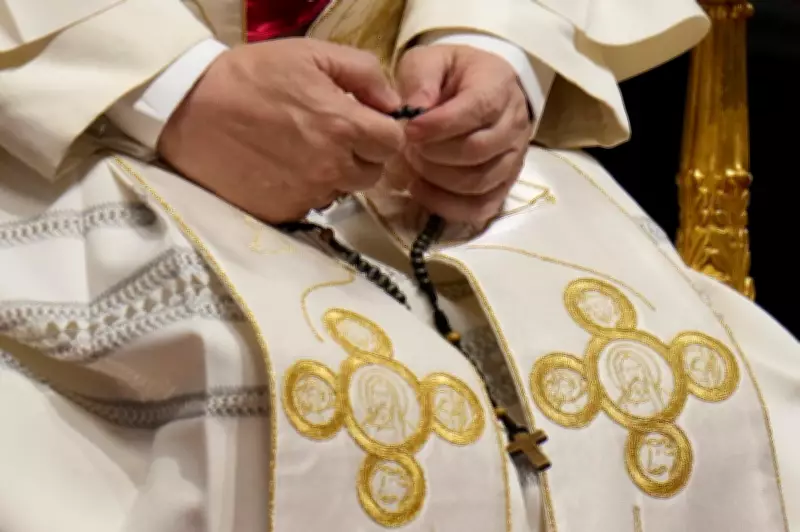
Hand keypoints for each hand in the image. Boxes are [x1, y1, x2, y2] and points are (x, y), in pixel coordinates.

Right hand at [159, 38, 403, 222]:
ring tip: (304, 150)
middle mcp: (332, 167)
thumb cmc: (252, 75)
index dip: (383, 132)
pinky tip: (283, 167)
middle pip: (372, 173)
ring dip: (335, 174)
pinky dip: (305, 189)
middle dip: (362, 155)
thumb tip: (394, 102)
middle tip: (333, 136)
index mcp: (344, 126)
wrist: (189, 109)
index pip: (392, 144)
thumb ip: (364, 72)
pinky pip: (312, 204)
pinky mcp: (284, 211)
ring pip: (343, 191)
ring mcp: (308, 193)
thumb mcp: (311, 54)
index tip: (364, 123)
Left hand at [392, 44, 531, 223]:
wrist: (476, 89)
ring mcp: (512, 159)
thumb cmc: (449, 75)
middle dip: (433, 153)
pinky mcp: (503, 186)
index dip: (440, 125)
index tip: (409, 130)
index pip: (477, 110)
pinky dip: (445, 205)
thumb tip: (414, 109)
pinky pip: (479, 208)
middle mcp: (514, 124)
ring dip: (436, 178)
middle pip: (477, 150)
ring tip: (413, 162)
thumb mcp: (429, 60)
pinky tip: (420, 188)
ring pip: (478, 182)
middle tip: (408, 146)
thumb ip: (419, 79)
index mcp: (498, 86)